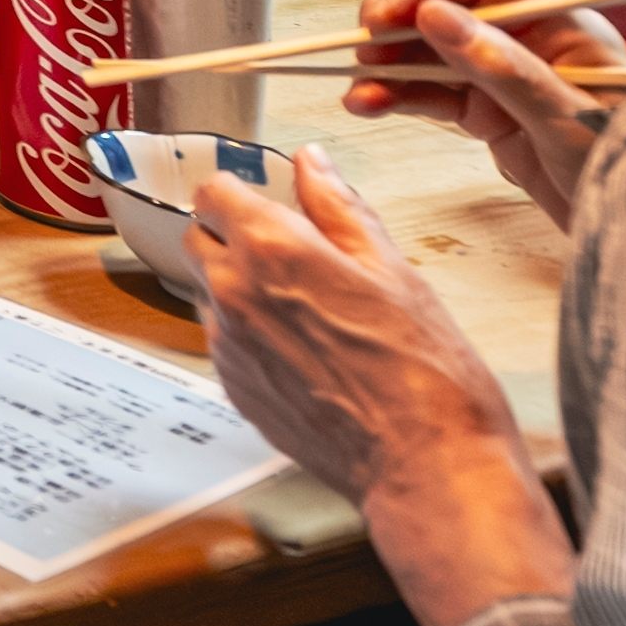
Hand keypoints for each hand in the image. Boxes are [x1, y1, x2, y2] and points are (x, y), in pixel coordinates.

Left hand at [181, 153, 569, 625]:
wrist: (426, 463)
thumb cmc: (425, 370)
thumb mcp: (392, 267)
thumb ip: (340, 207)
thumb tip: (312, 162)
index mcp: (273, 250)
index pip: (214, 192)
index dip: (241, 192)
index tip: (268, 201)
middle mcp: (235, 293)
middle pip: (199, 238)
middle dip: (233, 234)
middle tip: (290, 251)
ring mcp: (230, 346)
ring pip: (209, 291)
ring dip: (239, 285)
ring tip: (307, 307)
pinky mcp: (236, 389)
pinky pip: (225, 340)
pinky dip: (249, 332)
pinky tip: (304, 348)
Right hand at [340, 0, 625, 227]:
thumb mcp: (566, 116)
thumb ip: (501, 66)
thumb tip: (437, 17)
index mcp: (555, 20)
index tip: (383, 14)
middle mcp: (524, 40)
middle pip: (443, 13)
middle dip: (396, 28)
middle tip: (363, 50)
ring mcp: (503, 77)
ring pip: (429, 57)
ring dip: (390, 70)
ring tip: (358, 89)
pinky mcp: (489, 114)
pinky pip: (434, 96)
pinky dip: (400, 99)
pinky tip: (371, 103)